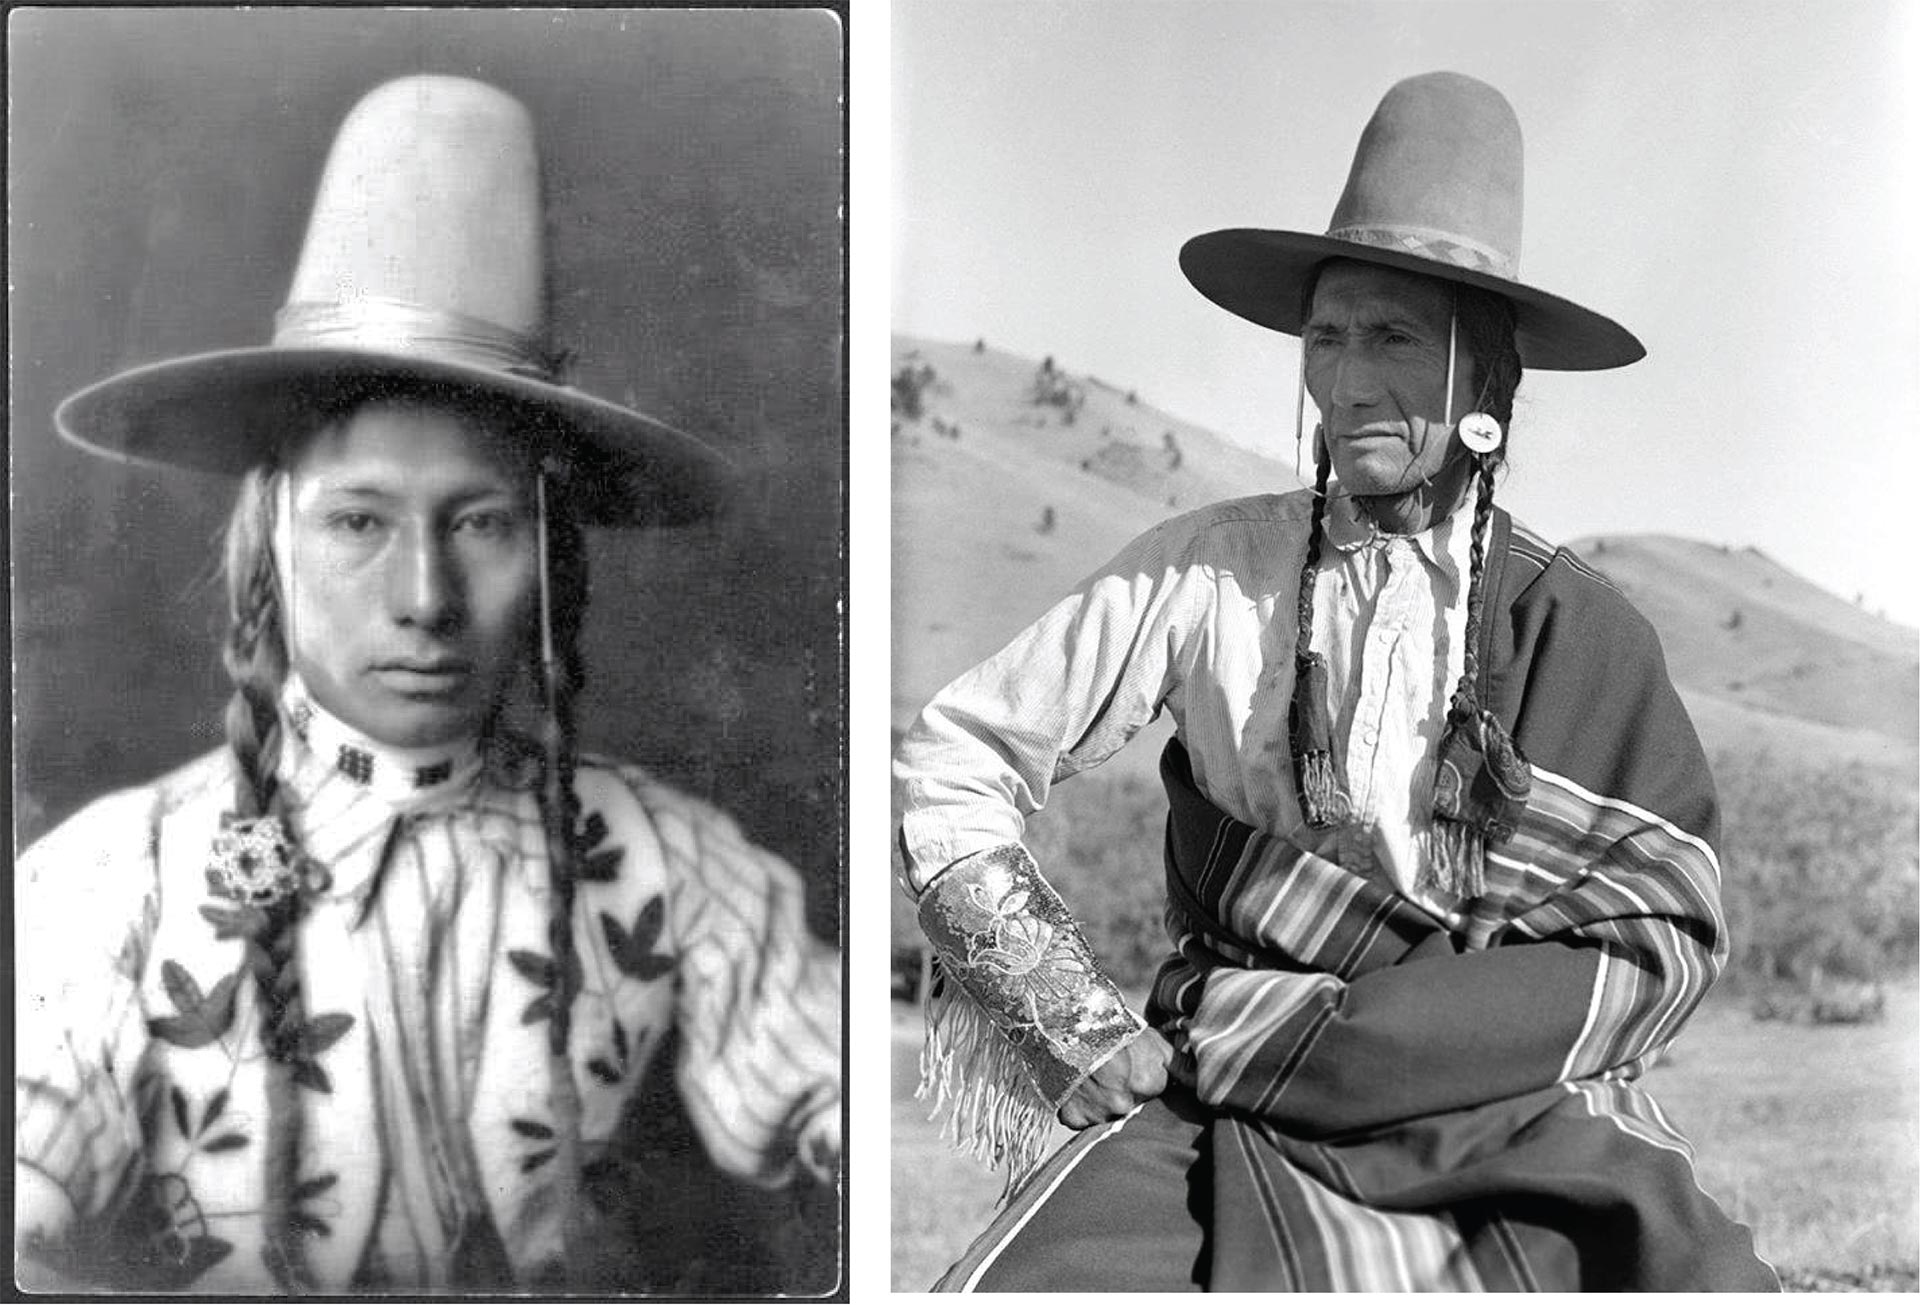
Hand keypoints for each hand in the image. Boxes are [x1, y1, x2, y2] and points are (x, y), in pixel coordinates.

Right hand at [1057, 1028, 1172, 1128]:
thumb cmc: (1115, 1030)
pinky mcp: (1074, 1118)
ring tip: (1095, 1079)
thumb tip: (1207, 1086)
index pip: (1154, 1098)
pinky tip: (1079, 1088)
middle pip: (1130, 1111)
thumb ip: (1183, 1067)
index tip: (1136, 1072)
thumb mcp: (1154, 1042)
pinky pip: (1081, 1121)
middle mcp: (1125, 1105)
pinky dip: (1080, 1109)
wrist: (1067, 1022)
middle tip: (1114, 1074)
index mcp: (1149, 1085)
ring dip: (1102, 1105)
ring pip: (1106, 1118)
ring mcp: (1098, 1114)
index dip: (1147, 1086)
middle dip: (1125, 1098)